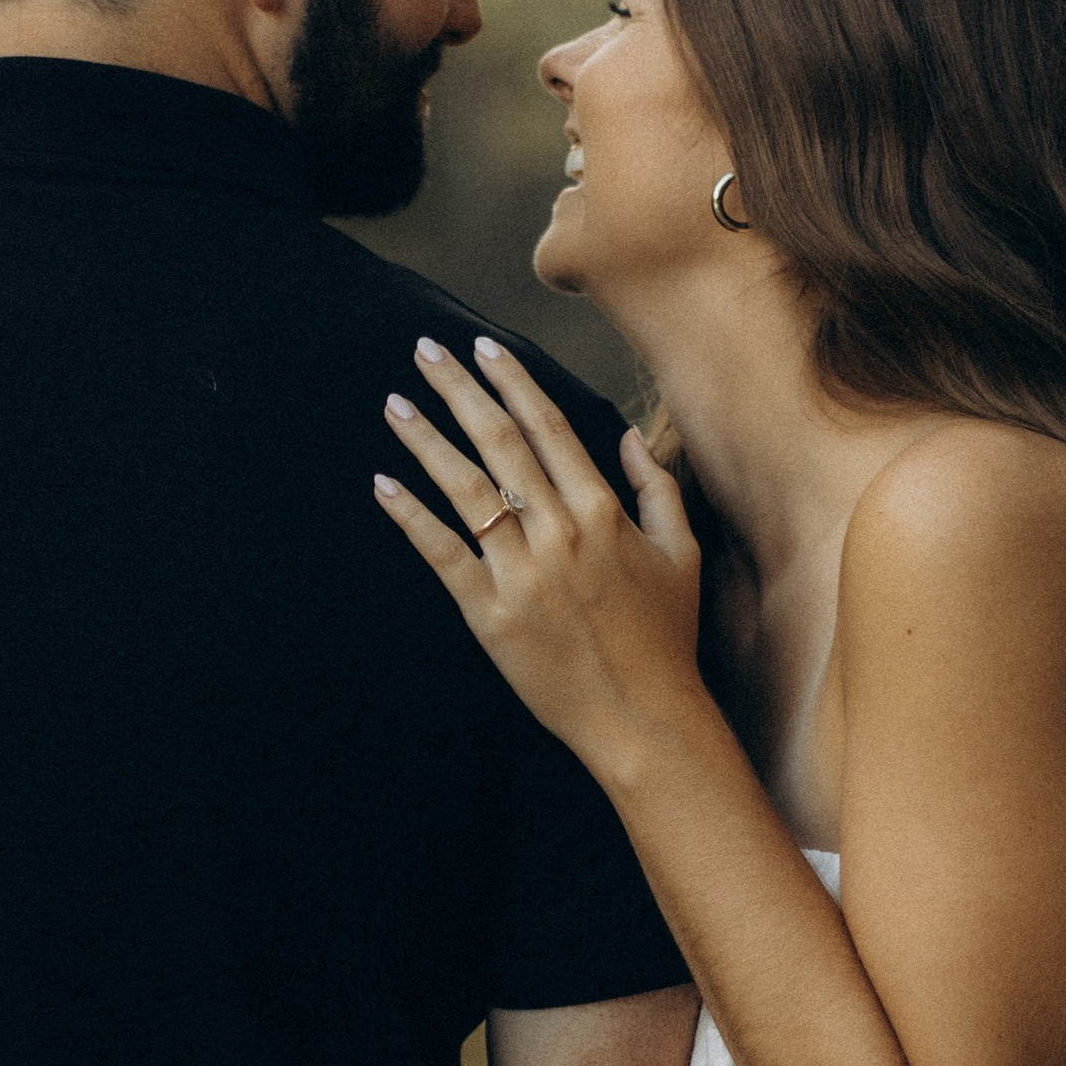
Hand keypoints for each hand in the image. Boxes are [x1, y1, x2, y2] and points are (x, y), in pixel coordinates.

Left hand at [375, 337, 704, 778]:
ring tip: (394, 403)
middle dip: (459, 390)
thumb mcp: (681, 554)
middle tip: (425, 350)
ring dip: (426, 439)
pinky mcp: (491, 613)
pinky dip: (410, 515)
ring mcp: (522, 572)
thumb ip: (658, 488)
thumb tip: (629, 437)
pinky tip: (384, 482)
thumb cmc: (665, 639)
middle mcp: (559, 532)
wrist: (644, 717)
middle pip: (499, 442)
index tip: (484, 347)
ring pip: (465, 488)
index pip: (548, 427)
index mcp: (602, 511)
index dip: (513, 382)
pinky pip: (442, 553)